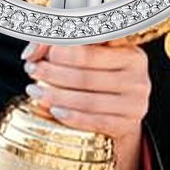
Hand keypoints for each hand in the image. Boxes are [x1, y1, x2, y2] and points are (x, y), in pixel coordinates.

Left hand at [22, 41, 149, 136]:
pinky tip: (54, 111)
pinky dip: (73, 117)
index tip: (38, 56)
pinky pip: (96, 121)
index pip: (89, 49)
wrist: (121, 112)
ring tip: (34, 92)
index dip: (60, 52)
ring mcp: (136, 102)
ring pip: (88, 99)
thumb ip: (56, 46)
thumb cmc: (98, 76)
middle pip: (85, 75)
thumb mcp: (86, 56)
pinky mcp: (128, 124)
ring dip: (55, 96)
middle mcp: (138, 76)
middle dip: (52, 73)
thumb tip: (31, 54)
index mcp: (129, 52)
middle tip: (31, 72)